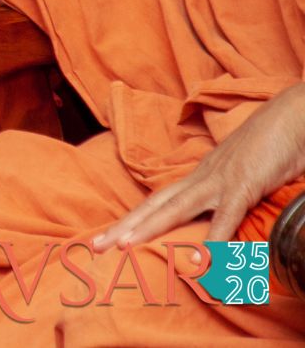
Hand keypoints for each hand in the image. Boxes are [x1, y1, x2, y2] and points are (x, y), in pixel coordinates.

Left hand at [96, 84, 304, 247]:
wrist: (291, 118)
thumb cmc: (269, 148)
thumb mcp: (241, 178)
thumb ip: (227, 198)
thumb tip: (220, 219)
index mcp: (198, 177)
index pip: (157, 201)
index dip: (133, 219)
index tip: (109, 237)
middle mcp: (200, 178)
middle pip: (154, 204)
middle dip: (124, 226)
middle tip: (94, 245)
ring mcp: (219, 180)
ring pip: (176, 208)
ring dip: (149, 228)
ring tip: (124, 247)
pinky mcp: (243, 184)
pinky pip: (225, 215)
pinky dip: (214, 238)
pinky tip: (203, 259)